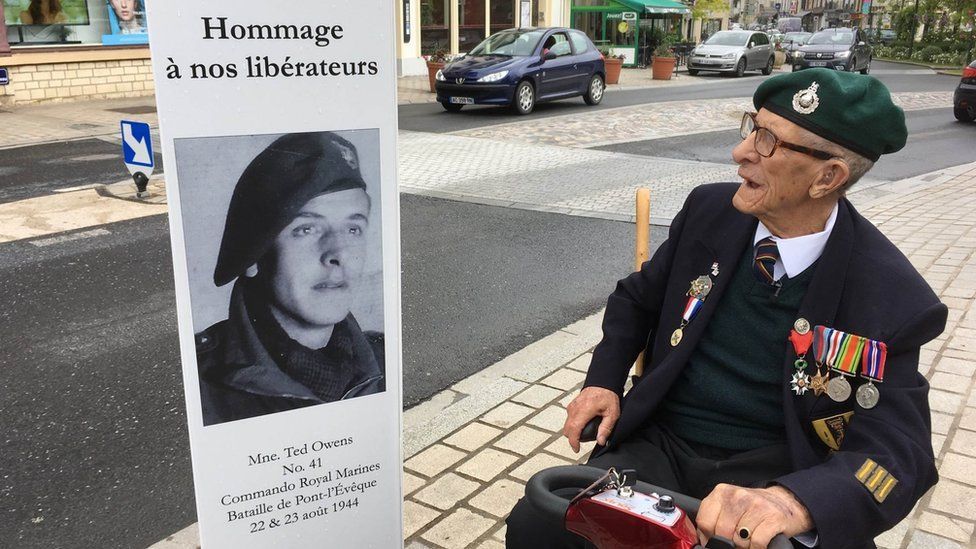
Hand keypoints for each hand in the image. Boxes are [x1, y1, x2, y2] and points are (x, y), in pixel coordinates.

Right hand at [562, 387, 619, 451]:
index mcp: (585, 410)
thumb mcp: (612, 414)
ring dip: (572, 431)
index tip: (576, 449)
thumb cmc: (608, 396)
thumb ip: (606, 428)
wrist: (602, 383)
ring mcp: (572, 406)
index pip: (574, 429)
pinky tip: (582, 425)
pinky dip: (572, 425)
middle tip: (582, 442)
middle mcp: (575, 408)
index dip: (573, 441)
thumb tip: (601, 441)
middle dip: (572, 438)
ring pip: (566, 424)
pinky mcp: (571, 405)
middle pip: (567, 429)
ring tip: (583, 434)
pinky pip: (568, 418)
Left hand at [696, 484, 812, 548]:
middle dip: (727, 543)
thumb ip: (715, 517)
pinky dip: (756, 548)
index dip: (708, 537)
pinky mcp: (773, 518)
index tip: (714, 541)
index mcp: (722, 492)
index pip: (705, 521)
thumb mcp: (729, 506)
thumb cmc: (753, 508)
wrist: (785, 502)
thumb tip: (704, 540)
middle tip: (735, 541)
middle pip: (722, 532)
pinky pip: (757, 542)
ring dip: (743, 545)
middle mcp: (738, 496)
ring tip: (748, 539)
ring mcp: (756, 505)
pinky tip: (759, 543)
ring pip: (739, 539)